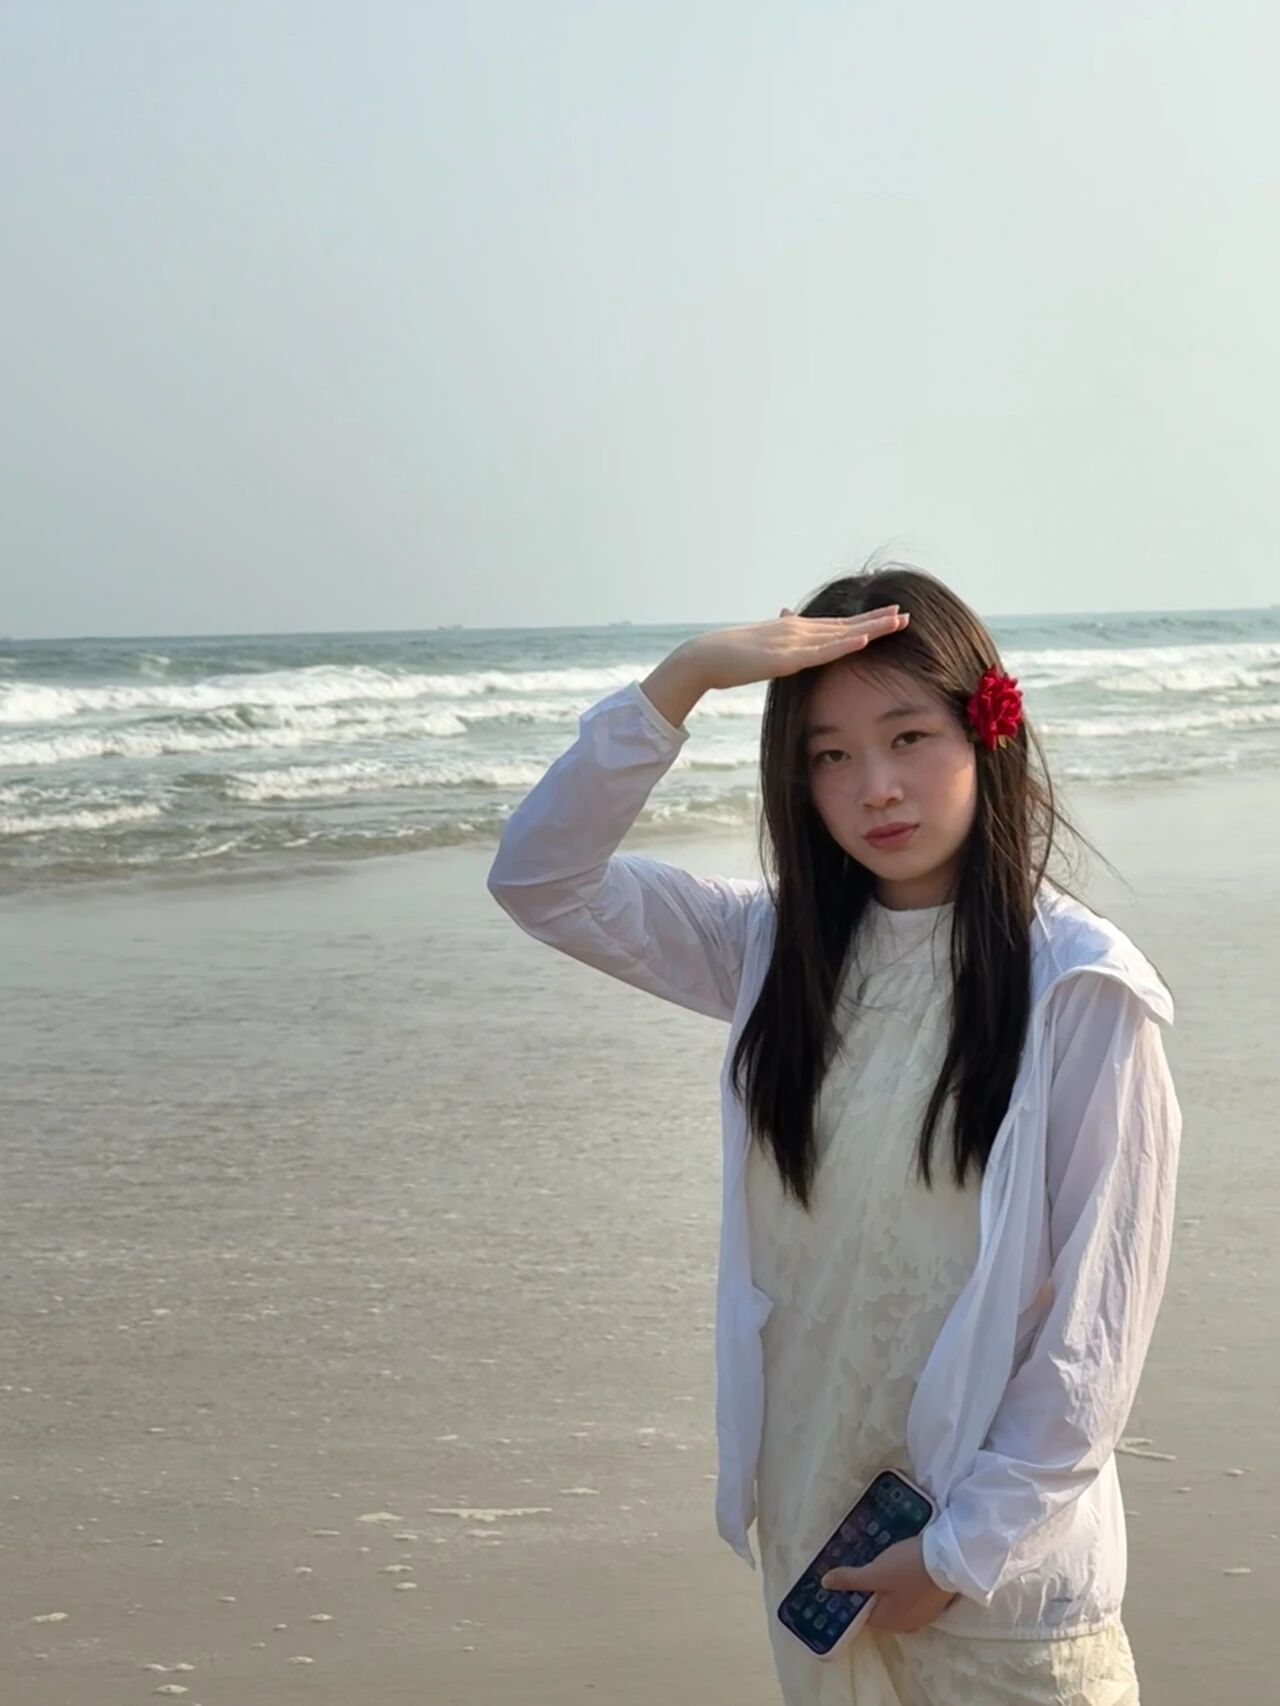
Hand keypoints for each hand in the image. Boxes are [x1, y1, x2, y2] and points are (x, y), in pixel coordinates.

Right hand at [683, 603, 909, 693]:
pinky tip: (864, 641)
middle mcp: (799, 629)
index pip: (837, 625)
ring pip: (841, 634)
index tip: (889, 615)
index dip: (865, 620)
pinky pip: (821, 652)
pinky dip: (845, 645)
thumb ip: (777, 637)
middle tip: (906, 615)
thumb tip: (786, 620)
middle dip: (877, 620)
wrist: (706, 657)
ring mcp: (794, 642)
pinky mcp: (786, 657)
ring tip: (898, 622)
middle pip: (846, 625)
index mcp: (795, 629)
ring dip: (871, 628)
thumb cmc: (730, 657)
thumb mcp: (761, 647)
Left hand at [820, 1532, 958, 1634]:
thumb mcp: (876, 1571)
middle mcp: (906, 1626)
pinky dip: (906, 1585)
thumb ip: (851, 1579)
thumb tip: (824, 1584)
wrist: (950, 1559)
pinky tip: (905, 1566)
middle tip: (868, 1565)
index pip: (863, 1614)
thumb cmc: (909, 1567)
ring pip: (898, 1602)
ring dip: (890, 1587)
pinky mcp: (935, 1603)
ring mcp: (923, 1616)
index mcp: (888, 1623)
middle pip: (881, 1609)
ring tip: (885, 1561)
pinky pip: (913, 1597)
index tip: (850, 1576)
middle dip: (873, 1590)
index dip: (855, 1596)